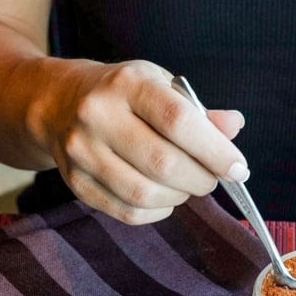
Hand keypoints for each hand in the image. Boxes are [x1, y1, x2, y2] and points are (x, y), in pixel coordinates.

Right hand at [41, 60, 248, 223]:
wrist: (58, 102)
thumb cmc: (123, 95)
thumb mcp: (161, 86)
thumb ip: (199, 111)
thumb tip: (233, 128)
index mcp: (127, 84)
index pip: (178, 121)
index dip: (215, 151)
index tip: (238, 168)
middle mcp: (98, 115)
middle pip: (163, 164)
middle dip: (201, 179)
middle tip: (212, 178)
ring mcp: (82, 151)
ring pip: (144, 194)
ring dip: (179, 197)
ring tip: (187, 185)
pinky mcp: (76, 182)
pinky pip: (127, 212)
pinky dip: (157, 211)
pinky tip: (164, 196)